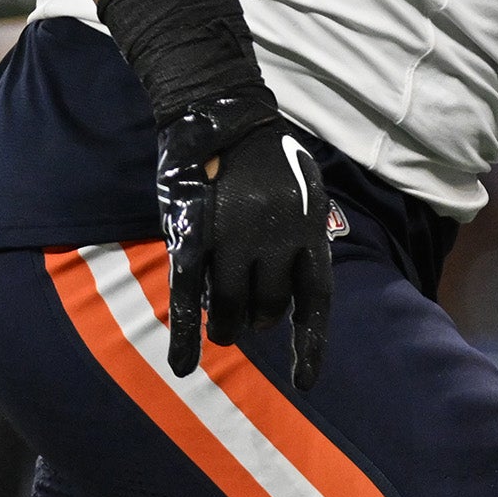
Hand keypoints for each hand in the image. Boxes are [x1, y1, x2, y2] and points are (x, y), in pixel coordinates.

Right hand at [151, 92, 332, 387]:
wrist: (221, 114)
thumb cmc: (268, 159)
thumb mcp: (303, 197)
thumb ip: (302, 242)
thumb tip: (295, 296)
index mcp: (311, 229)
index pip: (316, 301)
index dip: (309, 345)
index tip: (305, 382)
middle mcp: (277, 238)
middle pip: (269, 309)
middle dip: (259, 319)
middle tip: (248, 315)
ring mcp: (235, 238)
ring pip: (231, 308)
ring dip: (227, 326)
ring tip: (224, 326)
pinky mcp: (194, 237)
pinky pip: (189, 298)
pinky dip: (184, 336)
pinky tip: (182, 367)